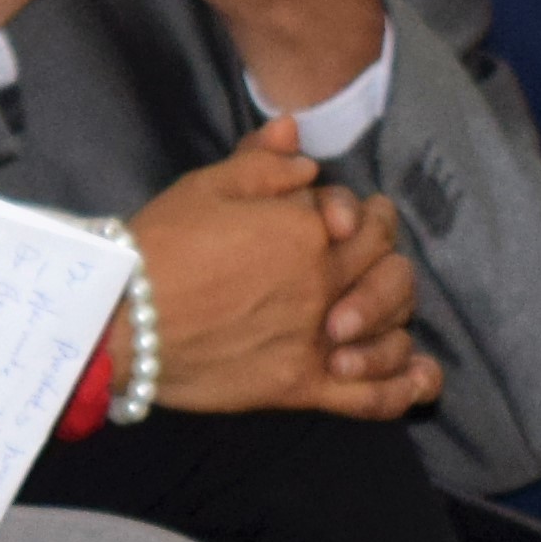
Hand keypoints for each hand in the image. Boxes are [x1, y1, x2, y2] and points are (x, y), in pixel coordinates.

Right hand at [128, 124, 441, 423]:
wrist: (119, 320)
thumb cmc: (158, 246)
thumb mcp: (206, 186)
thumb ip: (262, 163)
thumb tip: (302, 147)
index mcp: (309, 230)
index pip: (364, 217)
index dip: (357, 214)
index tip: (334, 217)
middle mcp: (326, 284)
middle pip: (388, 266)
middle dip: (382, 255)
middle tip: (362, 254)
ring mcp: (319, 339)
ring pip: (394, 325)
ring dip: (396, 312)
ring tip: (377, 307)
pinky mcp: (303, 386)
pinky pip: (372, 394)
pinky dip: (405, 387)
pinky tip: (421, 376)